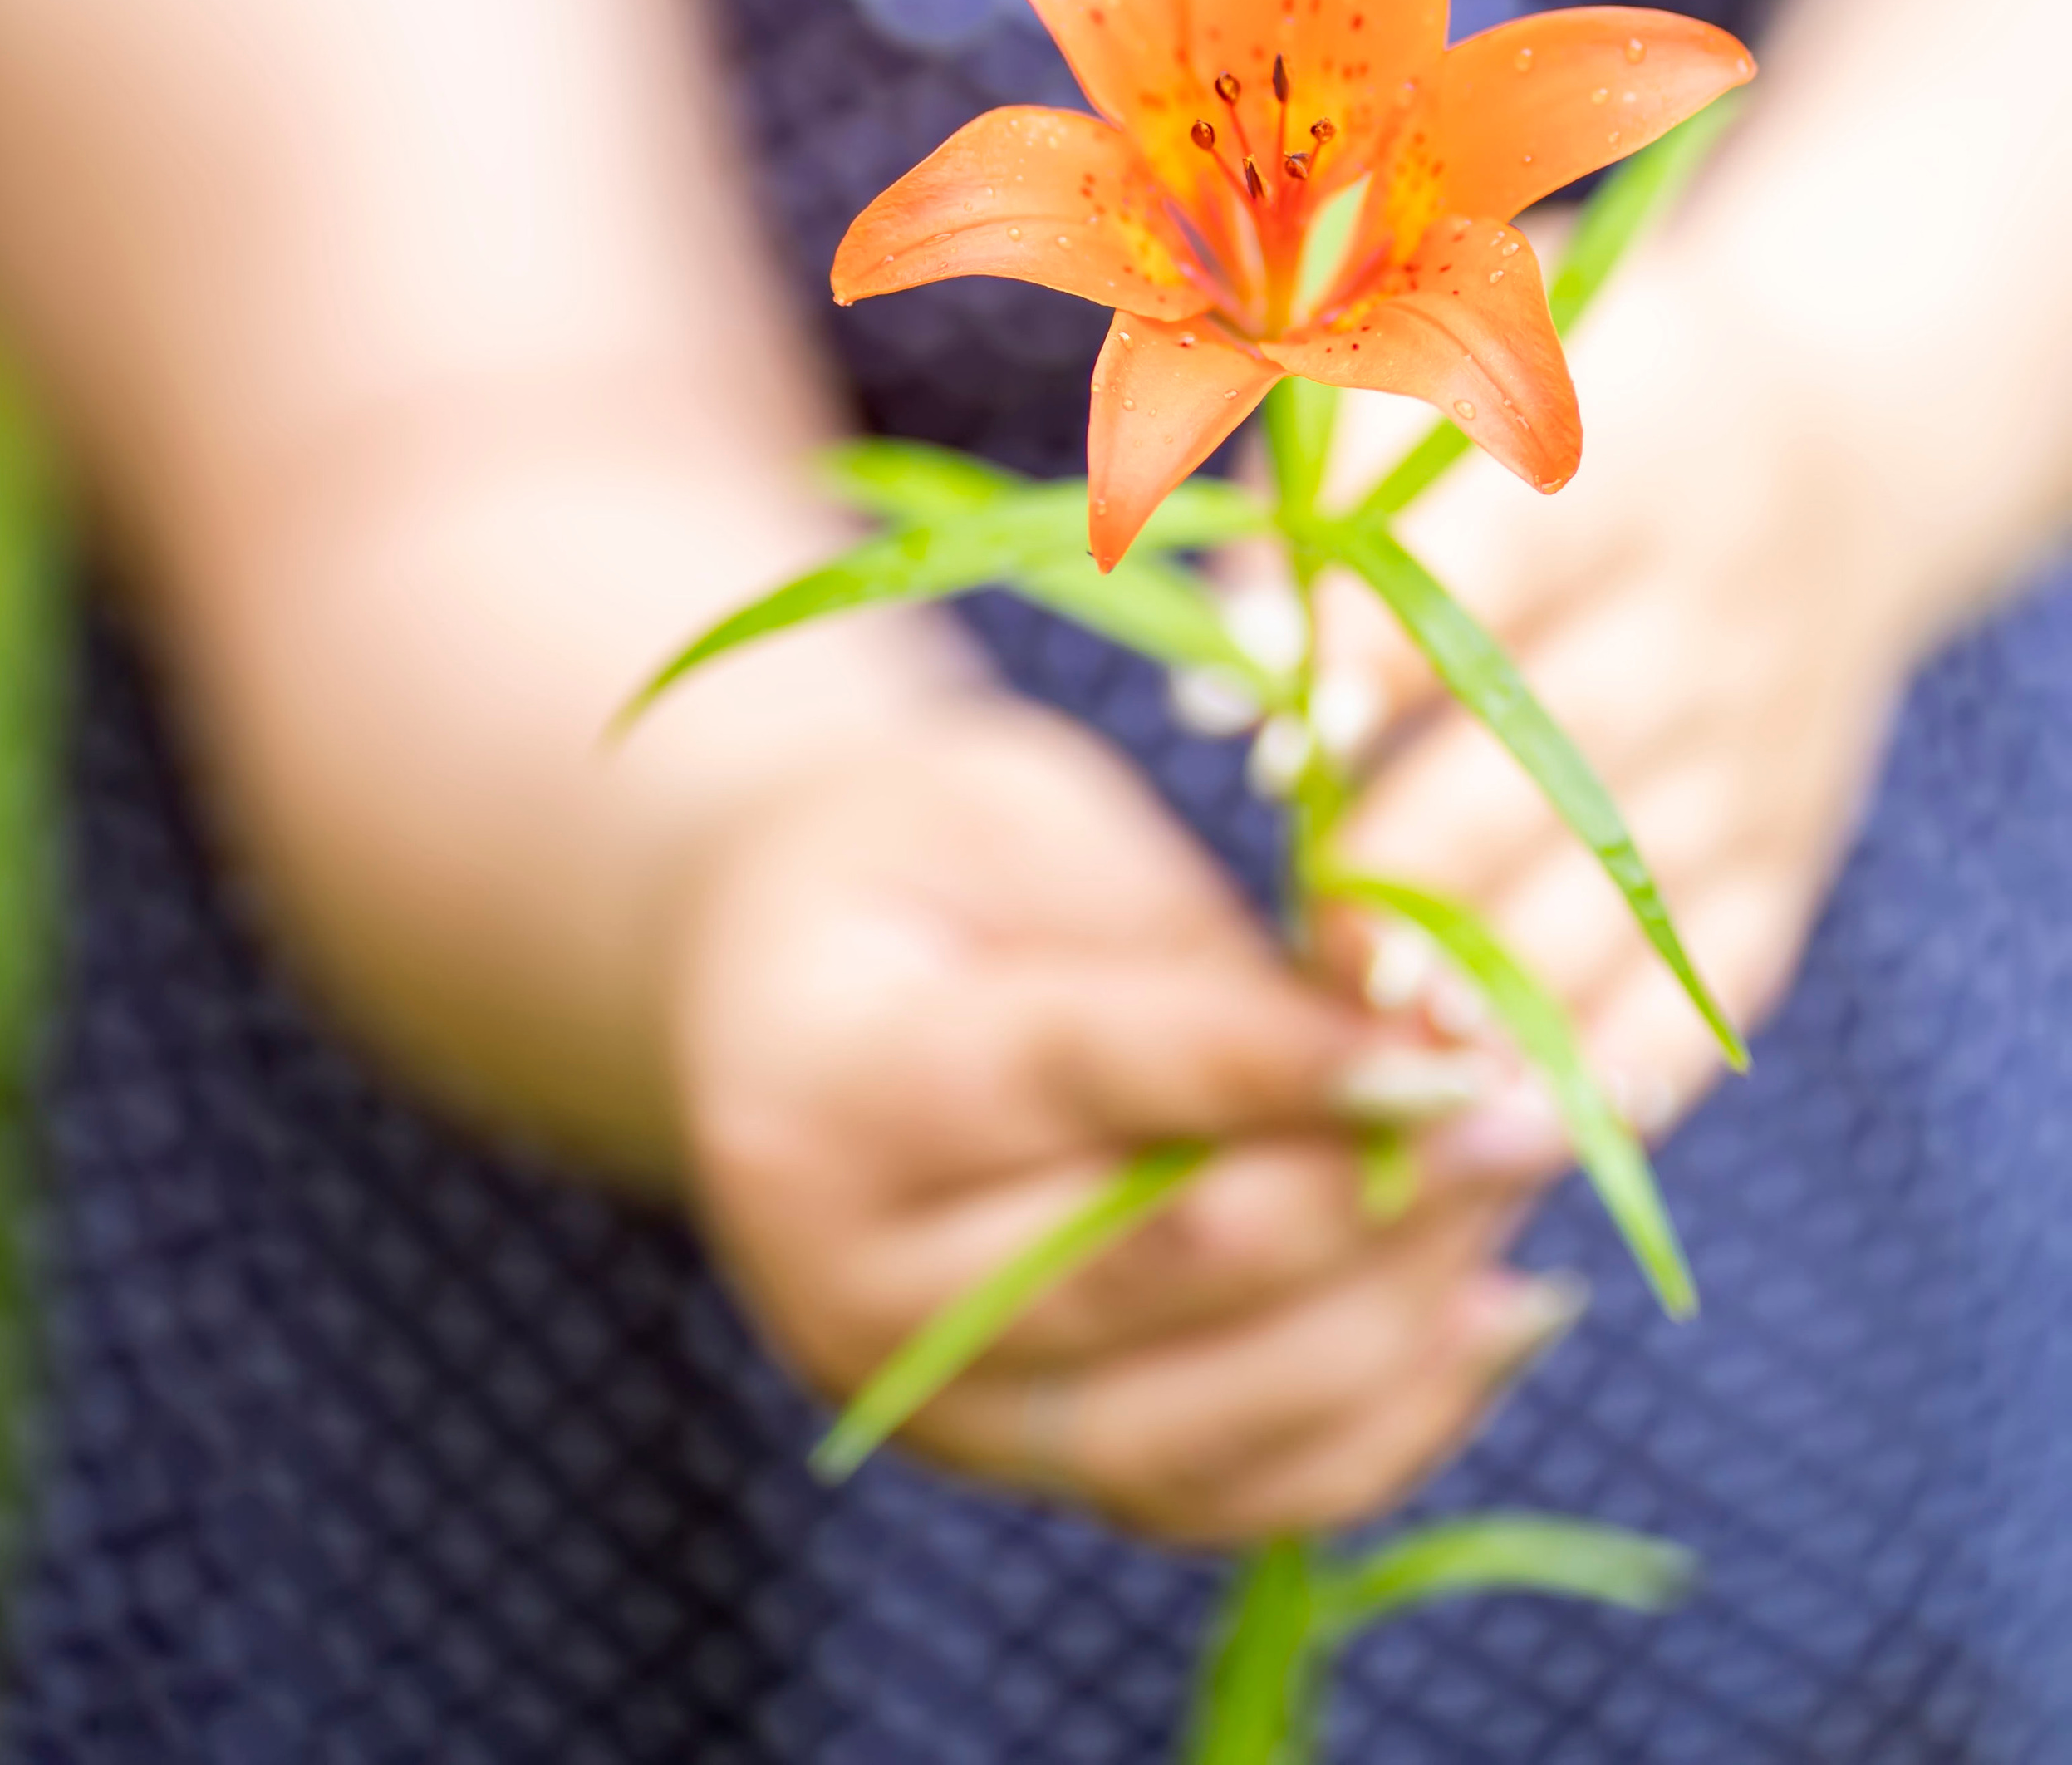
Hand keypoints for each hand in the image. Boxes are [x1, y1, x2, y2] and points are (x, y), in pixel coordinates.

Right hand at [655, 697, 1578, 1545]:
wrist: (790, 973)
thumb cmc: (927, 853)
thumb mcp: (1027, 825)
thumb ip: (1184, 954)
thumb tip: (1404, 1042)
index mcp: (826, 1082)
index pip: (1080, 1082)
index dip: (1278, 1064)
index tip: (1450, 1038)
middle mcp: (842, 1280)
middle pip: (1138, 1271)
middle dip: (1367, 1197)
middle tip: (1533, 1109)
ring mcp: (920, 1403)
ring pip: (1187, 1428)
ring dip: (1390, 1322)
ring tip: (1521, 1197)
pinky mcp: (1010, 1463)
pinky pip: (1215, 1498)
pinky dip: (1373, 1429)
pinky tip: (1493, 1314)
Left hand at [1317, 243, 1919, 1139]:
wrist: (1844, 438)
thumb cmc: (1579, 391)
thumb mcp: (1472, 352)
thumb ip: (1331, 469)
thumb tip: (1234, 647)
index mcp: (1611, 474)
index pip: (1489, 579)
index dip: (1379, 663)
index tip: (1285, 736)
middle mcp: (1695, 624)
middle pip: (1545, 770)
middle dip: (1411, 867)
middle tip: (1303, 934)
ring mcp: (1750, 752)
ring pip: (1614, 901)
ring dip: (1488, 990)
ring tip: (1369, 1047)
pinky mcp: (1785, 850)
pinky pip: (1706, 984)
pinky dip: (1615, 1065)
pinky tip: (1503, 1120)